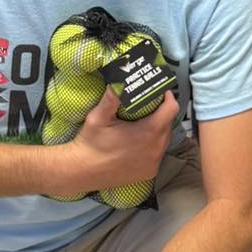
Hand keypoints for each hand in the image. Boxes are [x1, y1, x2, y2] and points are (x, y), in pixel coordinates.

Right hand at [58, 85, 177, 194]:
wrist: (80, 172)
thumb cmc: (90, 143)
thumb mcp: (98, 116)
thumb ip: (112, 97)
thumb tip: (120, 78)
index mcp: (148, 133)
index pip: (172, 109)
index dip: (167, 97)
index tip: (159, 91)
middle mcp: (155, 149)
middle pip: (169, 124)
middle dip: (162, 112)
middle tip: (149, 104)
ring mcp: (153, 163)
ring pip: (164, 140)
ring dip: (158, 129)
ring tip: (144, 121)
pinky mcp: (149, 173)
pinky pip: (157, 154)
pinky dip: (153, 145)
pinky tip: (139, 141)